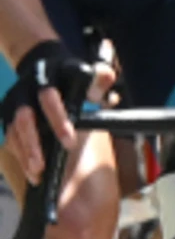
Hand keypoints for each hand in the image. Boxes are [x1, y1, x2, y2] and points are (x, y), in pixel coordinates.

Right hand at [0, 39, 90, 189]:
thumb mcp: (90, 72)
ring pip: (14, 131)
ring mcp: (14, 103)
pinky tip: (31, 172)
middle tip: (43, 165)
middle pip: (24, 118)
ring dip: (24, 153)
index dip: (57, 118)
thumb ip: (100, 79)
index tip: (70, 141)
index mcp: (47, 78)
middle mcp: (25, 91)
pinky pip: (10, 137)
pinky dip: (20, 155)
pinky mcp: (7, 115)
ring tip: (36, 174)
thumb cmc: (73, 74)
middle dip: (33, 142)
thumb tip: (101, 87)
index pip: (49, 96)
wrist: (45, 64)